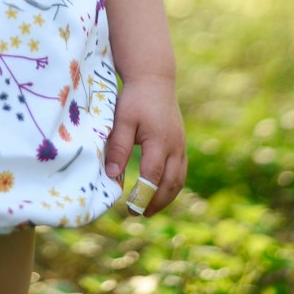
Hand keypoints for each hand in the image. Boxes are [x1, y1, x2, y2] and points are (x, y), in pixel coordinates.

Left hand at [103, 75, 185, 216]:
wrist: (154, 79)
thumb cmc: (135, 98)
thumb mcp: (122, 119)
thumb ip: (118, 146)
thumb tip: (112, 175)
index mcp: (159, 140)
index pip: (153, 175)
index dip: (143, 194)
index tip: (131, 209)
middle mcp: (175, 146)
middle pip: (170, 183)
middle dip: (156, 202)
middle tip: (139, 214)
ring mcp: (181, 145)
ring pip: (179, 179)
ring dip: (166, 197)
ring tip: (149, 209)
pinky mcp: (181, 144)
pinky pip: (181, 171)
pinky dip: (172, 185)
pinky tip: (160, 191)